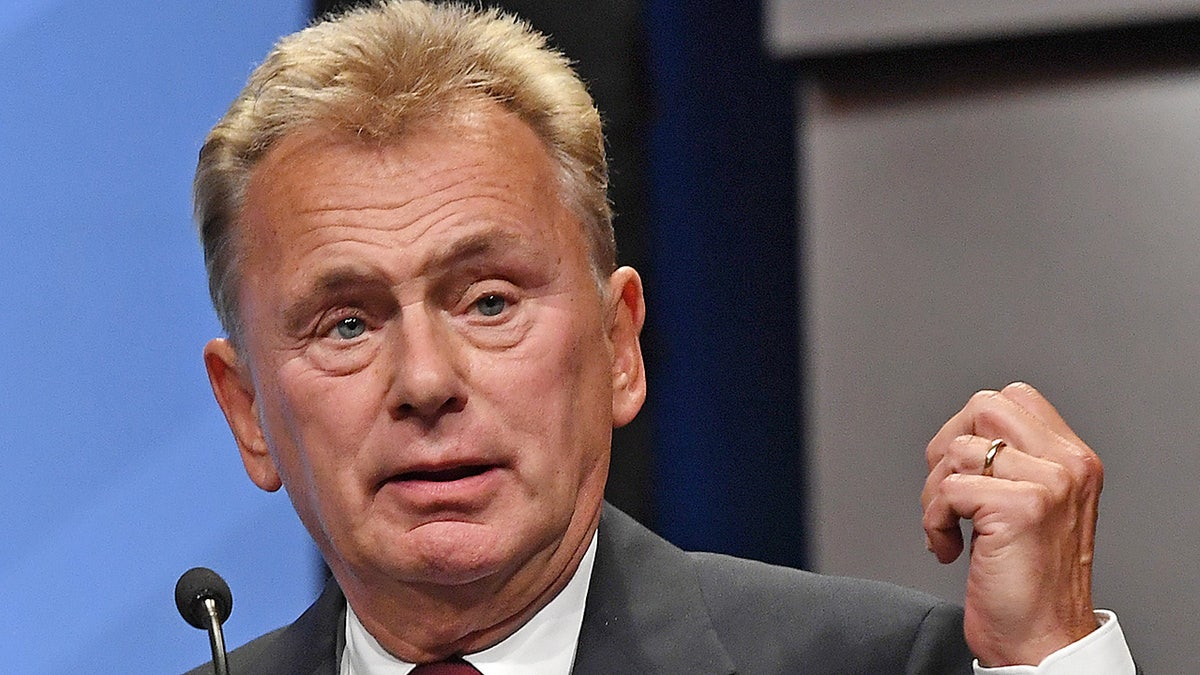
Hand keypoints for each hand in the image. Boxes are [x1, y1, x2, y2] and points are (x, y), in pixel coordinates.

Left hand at [922, 382, 1102, 665]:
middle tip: (947, 495)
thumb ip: (1012, 463)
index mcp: (1074, 459)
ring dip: (935, 495)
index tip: (962, 471)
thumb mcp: (1033, 507)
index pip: (1013, 399)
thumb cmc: (1029, 582)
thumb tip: (958, 438)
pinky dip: (934, 521)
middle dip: (946, 449)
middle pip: (983, 407)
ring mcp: (1048, 483)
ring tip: (950, 531)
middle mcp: (1069, 465)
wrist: (1044, 641)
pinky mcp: (1021, 507)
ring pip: (958, 450)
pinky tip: (949, 550)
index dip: (970, 428)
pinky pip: (948, 489)